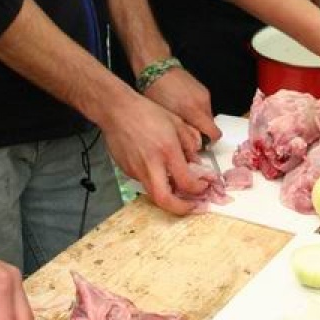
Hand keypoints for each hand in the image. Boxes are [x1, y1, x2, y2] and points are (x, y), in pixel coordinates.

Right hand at [101, 95, 207, 214]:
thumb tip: (195, 161)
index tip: (203, 186)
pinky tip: (162, 173)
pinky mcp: (127, 170)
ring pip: (153, 194)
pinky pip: (145, 182)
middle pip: (165, 200)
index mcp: (167, 151)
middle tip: (192, 207)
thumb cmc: (147, 112)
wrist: (116, 111)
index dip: (198, 189)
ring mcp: (136, 170)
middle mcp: (151, 165)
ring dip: (169, 196)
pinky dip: (157, 183)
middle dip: (181, 209)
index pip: (185, 182)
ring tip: (180, 189)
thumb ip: (189, 143)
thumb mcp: (176, 122)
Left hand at [144, 67, 219, 146]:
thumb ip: (181, 131)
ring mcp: (204, 94)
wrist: (156, 68)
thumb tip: (190, 144)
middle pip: (211, 125)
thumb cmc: (155, 92)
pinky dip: (197, 110)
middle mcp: (203, 102)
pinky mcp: (202, 89)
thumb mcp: (166, 116)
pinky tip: (182, 108)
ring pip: (207, 115)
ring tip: (182, 120)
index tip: (199, 145)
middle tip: (186, 134)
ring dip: (198, 120)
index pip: (214, 134)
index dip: (209, 142)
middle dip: (202, 132)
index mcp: (194, 111)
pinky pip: (204, 105)